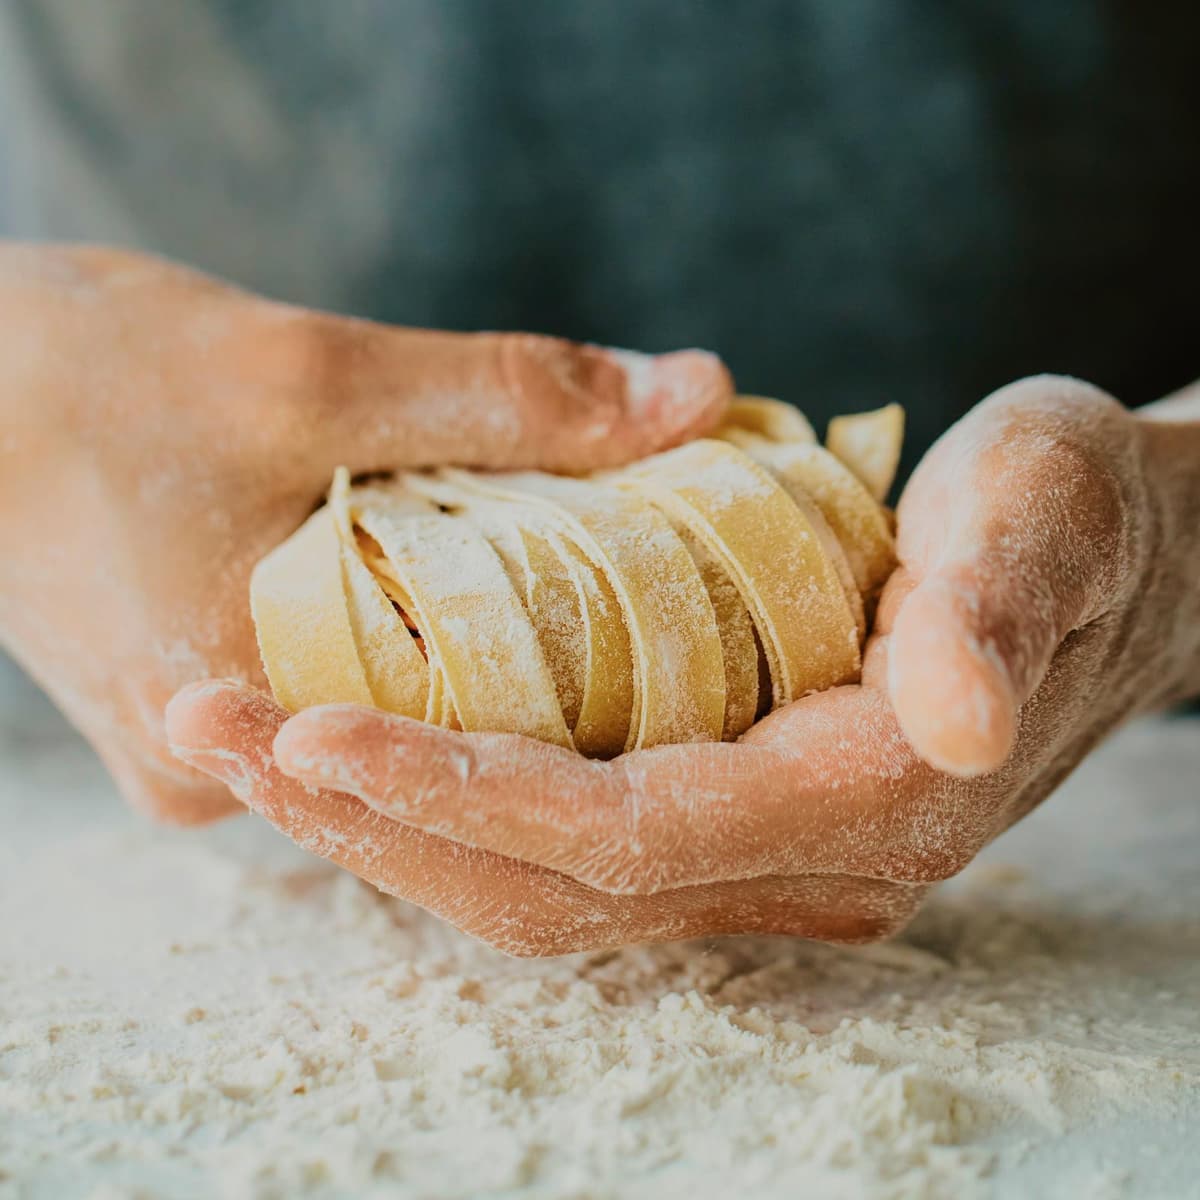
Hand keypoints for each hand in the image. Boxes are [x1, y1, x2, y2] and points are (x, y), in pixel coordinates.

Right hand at [0, 243, 730, 822]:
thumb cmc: (77, 378)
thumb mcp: (312, 370)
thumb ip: (510, 392)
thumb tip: (695, 392)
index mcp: (247, 716)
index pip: (485, 731)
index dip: (608, 665)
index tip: (698, 603)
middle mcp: (226, 773)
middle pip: (441, 727)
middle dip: (549, 650)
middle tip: (656, 570)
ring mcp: (210, 750)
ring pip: (390, 705)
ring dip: (474, 633)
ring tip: (576, 564)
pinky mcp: (200, 707)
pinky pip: (341, 685)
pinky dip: (405, 628)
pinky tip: (464, 571)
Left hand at [167, 375, 1199, 953]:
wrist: (1109, 560)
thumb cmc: (1075, 518)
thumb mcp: (1050, 520)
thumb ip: (998, 614)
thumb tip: (946, 710)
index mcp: (864, 800)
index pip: (624, 835)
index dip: (463, 795)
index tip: (309, 734)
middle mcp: (803, 862)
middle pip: (549, 887)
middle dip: (374, 823)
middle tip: (215, 735)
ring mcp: (763, 851)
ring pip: (539, 883)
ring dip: (386, 823)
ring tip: (249, 748)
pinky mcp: (733, 812)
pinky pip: (564, 843)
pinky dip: (450, 805)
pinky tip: (365, 748)